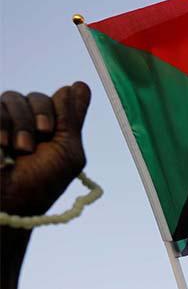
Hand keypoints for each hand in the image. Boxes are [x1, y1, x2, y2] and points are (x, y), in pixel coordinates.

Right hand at [1, 83, 90, 218]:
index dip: (51, 109)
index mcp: (46, 127)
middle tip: (31, 145)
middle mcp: (23, 121)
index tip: (48, 130)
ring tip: (18, 150)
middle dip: (34, 118)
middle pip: (31, 97)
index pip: (51, 100)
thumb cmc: (40, 183)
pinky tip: (1, 146)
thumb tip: (79, 84)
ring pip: (10, 98)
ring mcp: (1, 122)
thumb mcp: (66, 152)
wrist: (8, 203)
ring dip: (18, 124)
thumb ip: (72, 119)